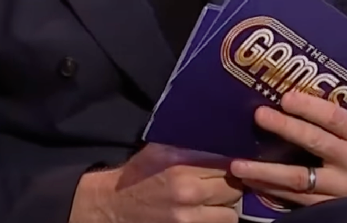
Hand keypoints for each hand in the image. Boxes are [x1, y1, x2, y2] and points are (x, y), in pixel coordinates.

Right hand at [71, 143, 241, 222]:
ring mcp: (188, 216)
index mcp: (179, 162)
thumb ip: (189, 144)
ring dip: (224, 209)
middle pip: (233, 189)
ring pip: (230, 214)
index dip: (230, 165)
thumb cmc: (138, 176)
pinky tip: (204, 215)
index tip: (228, 167)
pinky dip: (215, 222)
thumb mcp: (158, 151)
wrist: (113, 205)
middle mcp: (186, 188)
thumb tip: (221, 134)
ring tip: (212, 204)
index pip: (226, 162)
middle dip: (229, 187)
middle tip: (218, 186)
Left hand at [230, 91, 346, 205]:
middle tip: (258, 115)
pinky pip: (294, 197)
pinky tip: (249, 179)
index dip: (310, 106)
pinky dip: (269, 187)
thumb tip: (283, 92)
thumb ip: (327, 118)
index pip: (336, 118)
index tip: (285, 97)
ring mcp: (344, 189)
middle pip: (317, 142)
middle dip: (286, 127)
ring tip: (237, 164)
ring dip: (265, 169)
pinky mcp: (330, 207)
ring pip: (299, 177)